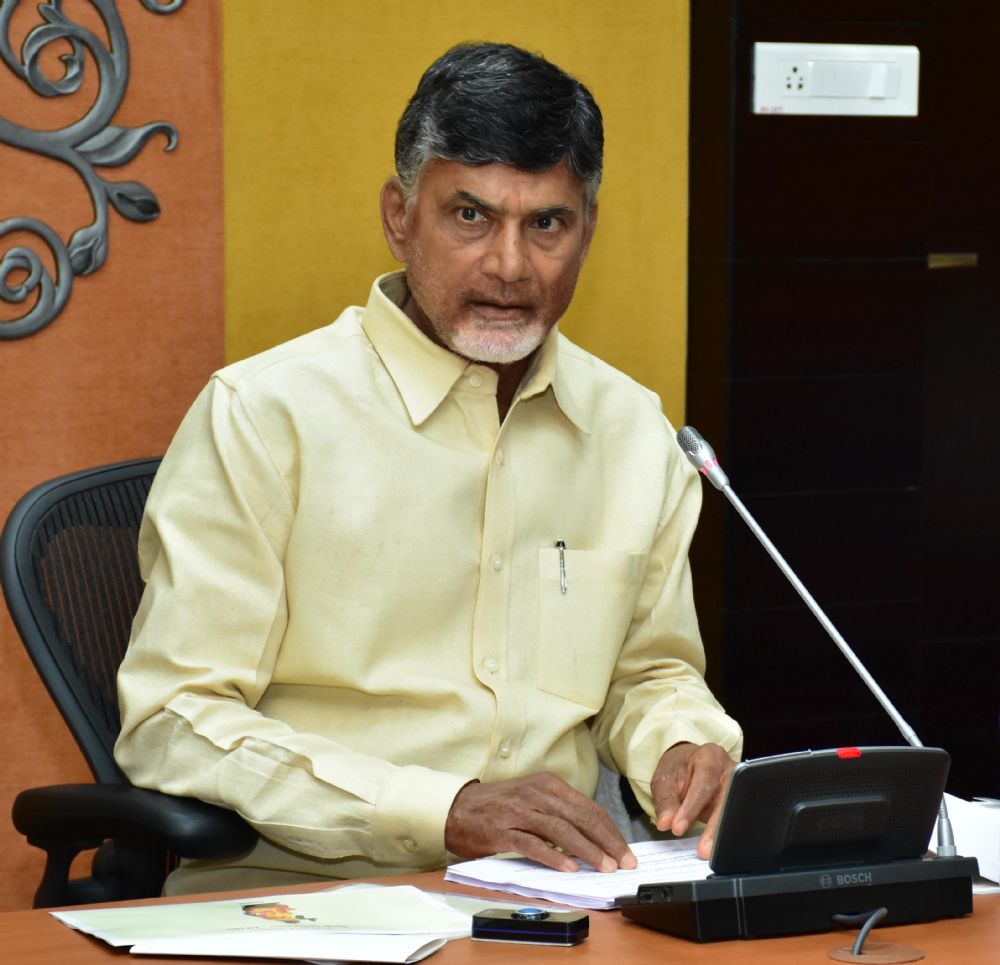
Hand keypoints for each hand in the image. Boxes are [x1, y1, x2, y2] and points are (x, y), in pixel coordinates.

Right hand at [444, 772, 636, 872]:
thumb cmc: (499, 806)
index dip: (610, 831)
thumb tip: (593, 838)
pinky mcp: (503, 830)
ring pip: (561, 830)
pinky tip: (568, 869)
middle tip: (625, 862)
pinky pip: (533, 844)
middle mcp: (536, 794)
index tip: (625, 850)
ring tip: (604, 867)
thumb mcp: (533, 799)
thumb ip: (559, 812)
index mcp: (548, 784)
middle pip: (580, 818)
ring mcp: (519, 811)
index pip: (588, 808)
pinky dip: (553, 857)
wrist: (457, 808)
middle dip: (607, 842)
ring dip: (586, 850)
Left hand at [651, 743, 734, 858]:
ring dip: (722, 836)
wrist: (690, 763)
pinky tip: (719, 849)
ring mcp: (740, 787)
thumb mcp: (665, 780)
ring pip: (735, 813)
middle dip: (714, 828)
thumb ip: (666, 802)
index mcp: (710, 757)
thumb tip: (666, 824)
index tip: (678, 828)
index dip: (691, 809)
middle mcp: (730, 771)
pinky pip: (736, 820)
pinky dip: (727, 836)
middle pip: (726, 800)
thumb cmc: (679, 769)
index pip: (703, 785)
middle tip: (702, 850)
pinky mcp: (742, 802)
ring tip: (710, 853)